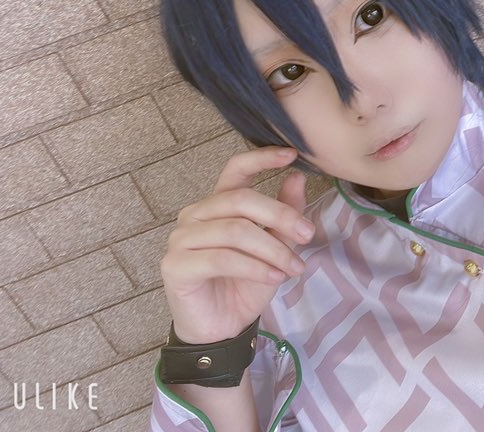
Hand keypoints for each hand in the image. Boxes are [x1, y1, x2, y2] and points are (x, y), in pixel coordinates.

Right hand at [160, 146, 313, 343]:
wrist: (223, 328)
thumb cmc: (246, 284)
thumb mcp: (276, 247)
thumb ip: (284, 213)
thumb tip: (297, 177)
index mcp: (217, 204)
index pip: (235, 170)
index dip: (261, 159)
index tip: (292, 155)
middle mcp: (195, 215)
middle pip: (241, 200)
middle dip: (280, 215)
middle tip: (307, 234)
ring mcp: (181, 239)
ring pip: (235, 231)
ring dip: (273, 250)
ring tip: (294, 268)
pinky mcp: (176, 265)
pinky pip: (222, 258)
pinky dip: (255, 267)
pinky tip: (275, 278)